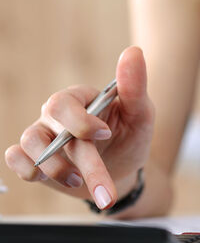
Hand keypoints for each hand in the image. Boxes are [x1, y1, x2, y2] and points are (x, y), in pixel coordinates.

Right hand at [4, 46, 153, 209]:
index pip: (65, 103)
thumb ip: (135, 88)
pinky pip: (16, 159)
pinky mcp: (35, 158)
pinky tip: (46, 178)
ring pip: (29, 143)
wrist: (123, 169)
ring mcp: (44, 136)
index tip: (106, 135)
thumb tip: (134, 52)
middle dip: (82, 161)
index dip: (80, 121)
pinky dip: (26, 170)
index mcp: (81, 100)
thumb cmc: (130, 137)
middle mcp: (57, 115)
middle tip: (105, 190)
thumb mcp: (140, 115)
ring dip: (54, 168)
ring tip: (79, 182)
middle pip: (53, 129)